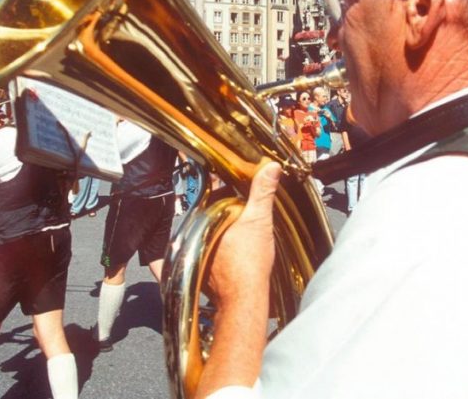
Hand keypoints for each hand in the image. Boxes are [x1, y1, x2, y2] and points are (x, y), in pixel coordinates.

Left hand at [205, 162, 280, 308]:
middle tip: (250, 216)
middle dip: (232, 212)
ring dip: (229, 231)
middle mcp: (197, 234)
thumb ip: (263, 192)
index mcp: (206, 218)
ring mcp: (199, 252)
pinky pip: (215, 250)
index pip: (216, 196)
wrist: (244, 299)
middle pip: (216, 214)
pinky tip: (241, 252)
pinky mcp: (204, 269)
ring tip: (247, 235)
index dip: (233, 193)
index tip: (247, 195)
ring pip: (216, 232)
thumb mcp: (259, 221)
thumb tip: (271, 167)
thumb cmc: (249, 262)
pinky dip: (226, 249)